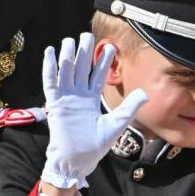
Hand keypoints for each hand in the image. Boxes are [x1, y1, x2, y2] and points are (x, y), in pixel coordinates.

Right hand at [41, 33, 147, 189]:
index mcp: (91, 99)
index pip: (98, 75)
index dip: (103, 62)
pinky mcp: (55, 104)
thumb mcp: (116, 124)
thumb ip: (128, 107)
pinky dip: (50, 68)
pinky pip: (51, 82)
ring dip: (67, 56)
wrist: (78, 160)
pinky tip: (51, 53)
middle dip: (83, 52)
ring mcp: (66, 98)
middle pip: (80, 69)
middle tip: (87, 34)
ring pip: (66, 72)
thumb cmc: (95, 146)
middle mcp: (78, 96)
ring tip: (70, 40)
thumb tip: (145, 93)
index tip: (110, 47)